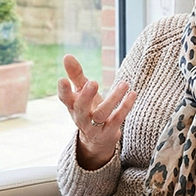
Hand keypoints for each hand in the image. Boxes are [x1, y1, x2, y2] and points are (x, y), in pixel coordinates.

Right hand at [57, 54, 136, 169]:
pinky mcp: (109, 131)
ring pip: (102, 114)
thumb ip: (75, 75)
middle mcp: (81, 118)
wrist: (97, 139)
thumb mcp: (81, 93)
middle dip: (86, 96)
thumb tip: (67, 55)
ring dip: (113, 99)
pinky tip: (133, 94)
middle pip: (80, 109)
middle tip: (92, 82)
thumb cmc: (88, 110)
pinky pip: (118, 119)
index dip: (63, 90)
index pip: (64, 99)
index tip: (63, 79)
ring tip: (124, 84)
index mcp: (72, 106)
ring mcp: (95, 127)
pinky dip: (126, 107)